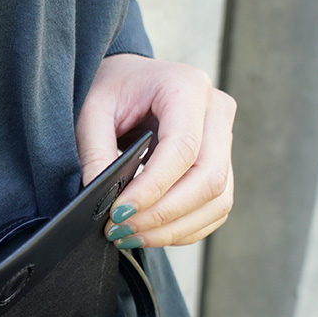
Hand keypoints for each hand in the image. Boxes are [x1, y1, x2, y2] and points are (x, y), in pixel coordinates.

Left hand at [76, 54, 235, 249]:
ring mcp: (225, 139)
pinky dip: (184, 229)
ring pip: (218, 199)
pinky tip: (150, 233)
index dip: (152, 188)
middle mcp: (216, 111)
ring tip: (130, 236)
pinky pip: (215, 208)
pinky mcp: (222, 164)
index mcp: (187, 87)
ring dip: (174, 229)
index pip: (183, 148)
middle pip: (209, 178)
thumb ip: (95, 152)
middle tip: (121, 231)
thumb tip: (102, 199)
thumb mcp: (92, 112)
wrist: (130, 80)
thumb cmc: (112, 90)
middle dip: (164, 214)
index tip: (118, 212)